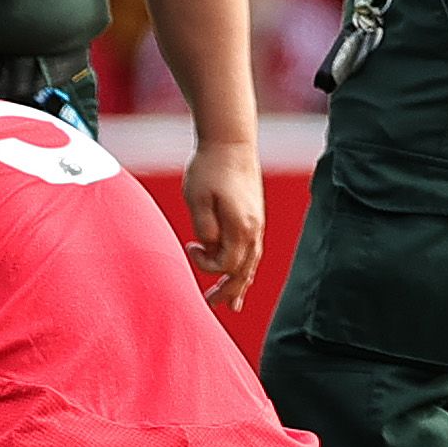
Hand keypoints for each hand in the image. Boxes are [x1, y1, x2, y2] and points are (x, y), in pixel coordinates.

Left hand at [182, 137, 264, 308]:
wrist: (231, 140)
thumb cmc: (209, 168)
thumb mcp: (196, 198)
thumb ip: (204, 228)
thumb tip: (210, 246)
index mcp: (241, 227)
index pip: (227, 265)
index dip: (207, 265)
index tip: (190, 247)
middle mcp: (254, 229)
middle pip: (243, 272)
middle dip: (228, 291)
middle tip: (210, 306)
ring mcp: (257, 223)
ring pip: (251, 264)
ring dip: (240, 284)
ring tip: (233, 304)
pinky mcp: (254, 216)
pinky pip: (253, 252)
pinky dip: (246, 268)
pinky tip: (241, 276)